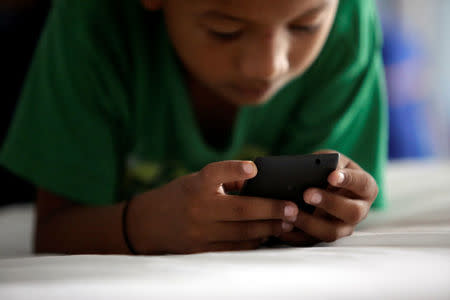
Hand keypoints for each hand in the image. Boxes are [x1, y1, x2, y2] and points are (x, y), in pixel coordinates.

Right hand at [127, 160, 298, 253]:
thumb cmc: (180, 196)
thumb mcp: (196, 181)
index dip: (234, 169)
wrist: (148, 224)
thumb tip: (258, 184)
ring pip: (242, 232)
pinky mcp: (202, 249)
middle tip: (292, 208)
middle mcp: (198, 208)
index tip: (254, 168)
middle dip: (271, 209)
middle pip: (241, 210)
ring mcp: (200, 232)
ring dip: (268, 228)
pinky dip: (254, 241)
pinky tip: (267, 235)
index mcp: (196, 185)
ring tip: (286, 223)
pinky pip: (235, 247)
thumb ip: (225, 182)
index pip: (216, 173)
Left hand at [278, 150, 378, 245]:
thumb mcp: (330, 160)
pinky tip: (283, 226)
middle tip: (307, 194)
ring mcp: (344, 227)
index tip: (332, 176)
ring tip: (291, 213)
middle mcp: (360, 210)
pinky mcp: (325, 236)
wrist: (321, 184)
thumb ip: (326, 162)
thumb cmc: (328, 169)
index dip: (349, 180)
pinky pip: (312, 241)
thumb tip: (313, 168)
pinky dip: (297, 235)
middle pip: (351, 212)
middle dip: (328, 203)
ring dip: (310, 223)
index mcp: (365, 188)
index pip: (362, 184)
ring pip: (332, 232)